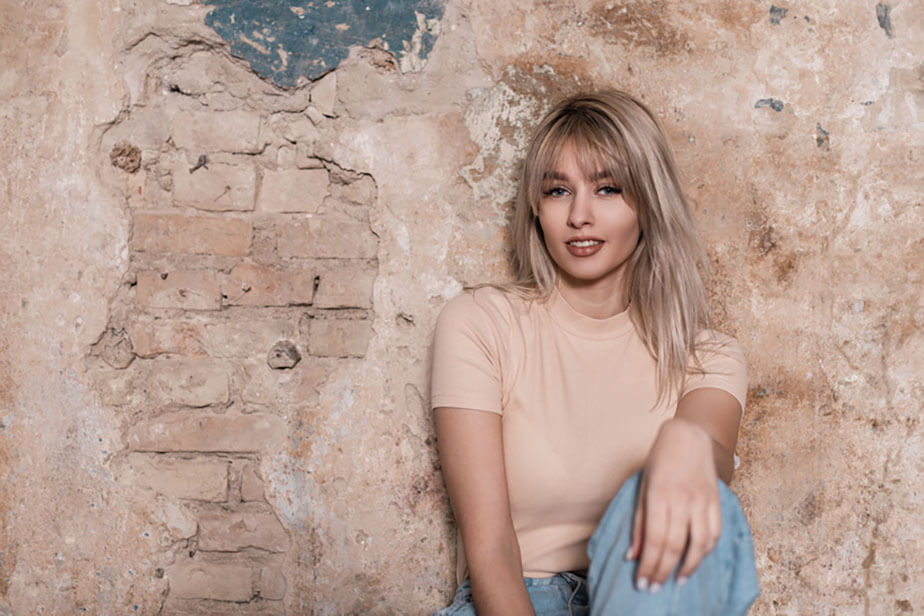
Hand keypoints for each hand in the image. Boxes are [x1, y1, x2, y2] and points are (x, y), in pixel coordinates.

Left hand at [626, 417, 721, 590]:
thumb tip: (632, 555)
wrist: (688, 436)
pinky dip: (706, 551)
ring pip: (699, 544)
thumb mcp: (642, 488)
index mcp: (660, 496)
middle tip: (654, 589)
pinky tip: (695, 560)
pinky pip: (714, 533)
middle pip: (675, 546)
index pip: (654, 540)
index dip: (649, 566)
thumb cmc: (659, 461)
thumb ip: (638, 523)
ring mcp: (702, 501)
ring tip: (676, 580)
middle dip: (663, 571)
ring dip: (688, 567)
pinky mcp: (716, 501)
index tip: (642, 583)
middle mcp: (682, 500)